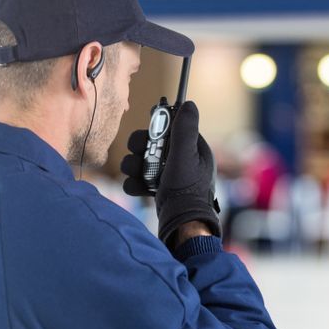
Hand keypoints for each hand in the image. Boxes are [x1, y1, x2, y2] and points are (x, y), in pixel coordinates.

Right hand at [120, 101, 220, 244]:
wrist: (182, 225)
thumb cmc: (187, 190)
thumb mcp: (186, 155)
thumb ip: (185, 130)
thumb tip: (189, 104)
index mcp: (193, 149)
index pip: (171, 128)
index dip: (157, 128)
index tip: (149, 132)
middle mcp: (182, 161)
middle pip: (151, 143)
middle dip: (140, 148)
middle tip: (138, 152)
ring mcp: (169, 176)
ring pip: (142, 161)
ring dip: (134, 165)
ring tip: (136, 174)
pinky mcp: (159, 190)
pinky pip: (140, 179)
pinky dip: (135, 183)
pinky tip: (138, 189)